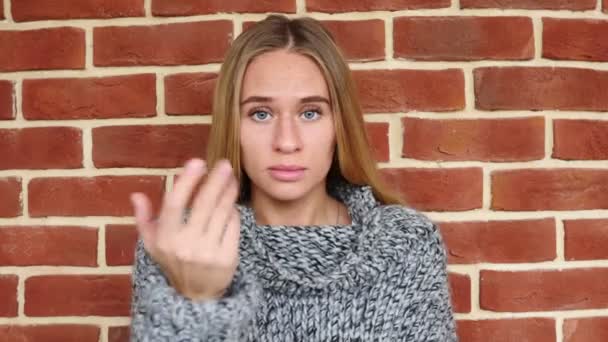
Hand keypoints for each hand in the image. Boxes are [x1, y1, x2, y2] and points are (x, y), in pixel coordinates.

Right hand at [130, 158, 240, 300]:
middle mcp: (185, 245)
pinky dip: (234, 213)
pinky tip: (232, 204)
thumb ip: (144, 219)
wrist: (196, 297)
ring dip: (228, 192)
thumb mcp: (153, 244)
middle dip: (216, 181)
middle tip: (225, 164)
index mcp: (165, 238)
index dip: (187, 181)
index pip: (175, 204)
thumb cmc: (174, 263)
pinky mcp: (227, 258)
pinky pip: (233, 226)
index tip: (198, 162)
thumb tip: (136, 195)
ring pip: (222, 213)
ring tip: (231, 179)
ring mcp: (208, 253)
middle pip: (203, 205)